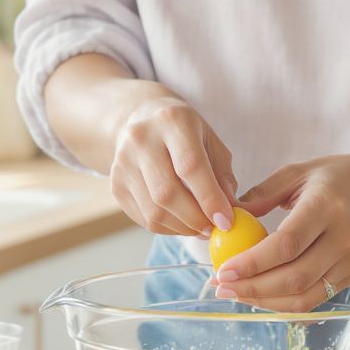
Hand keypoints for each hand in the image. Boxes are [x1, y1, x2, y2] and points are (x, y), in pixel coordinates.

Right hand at [110, 95, 237, 236]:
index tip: (226, 221)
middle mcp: (141, 138)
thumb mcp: (211, 142)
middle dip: (195, 219)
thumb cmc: (186, 134)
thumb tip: (233, 212)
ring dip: (183, 228)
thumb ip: (224, 177)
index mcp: (172, 120)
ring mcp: (123, 162)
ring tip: (200, 226)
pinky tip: (181, 221)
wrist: (142, 121)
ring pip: (154, 211)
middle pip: (167, 192)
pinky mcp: (116, 185)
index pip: (190, 165)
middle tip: (214, 229)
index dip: (210, 198)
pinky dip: (168, 228)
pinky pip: (144, 219)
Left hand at [213, 151, 349, 311]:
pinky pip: (313, 299)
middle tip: (221, 286)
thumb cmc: (336, 177)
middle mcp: (343, 238)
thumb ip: (262, 194)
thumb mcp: (297, 172)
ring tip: (235, 293)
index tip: (223, 270)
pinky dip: (283, 304)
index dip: (253, 262)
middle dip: (252, 287)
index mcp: (327, 206)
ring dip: (264, 302)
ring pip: (303, 296)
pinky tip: (260, 296)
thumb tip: (228, 218)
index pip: (287, 243)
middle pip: (294, 276)